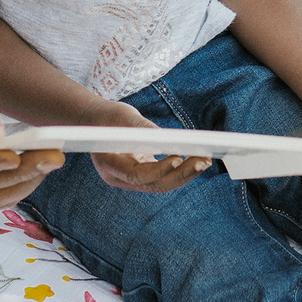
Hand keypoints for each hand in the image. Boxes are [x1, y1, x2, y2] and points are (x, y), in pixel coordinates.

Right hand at [84, 100, 212, 192]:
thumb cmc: (109, 117)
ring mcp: (129, 179)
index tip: (178, 157)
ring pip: (160, 185)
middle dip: (180, 175)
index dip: (159, 169)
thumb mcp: (125, 117)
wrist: (96, 122)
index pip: (137, 174)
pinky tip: (196, 161)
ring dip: (185, 174)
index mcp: (108, 164)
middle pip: (153, 184)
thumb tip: (173, 140)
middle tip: (203, 162)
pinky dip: (179, 171)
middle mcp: (118, 178)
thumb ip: (145, 130)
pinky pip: (161, 178)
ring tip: (205, 161)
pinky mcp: (140, 175)